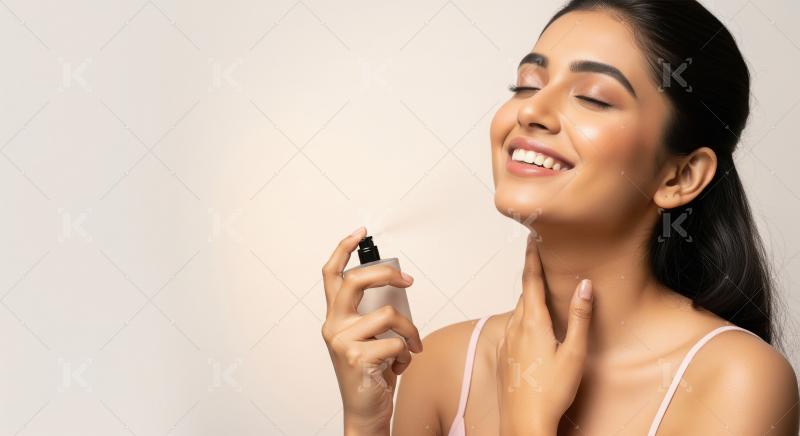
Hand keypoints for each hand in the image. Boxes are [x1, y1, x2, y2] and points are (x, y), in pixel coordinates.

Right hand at [320, 226, 422, 434]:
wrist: (365, 411)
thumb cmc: (370, 373)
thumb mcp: (367, 338)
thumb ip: (372, 314)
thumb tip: (399, 288)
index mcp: (335, 318)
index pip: (331, 276)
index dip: (344, 250)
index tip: (360, 232)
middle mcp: (333, 326)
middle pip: (356, 281)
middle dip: (386, 274)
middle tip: (408, 281)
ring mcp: (343, 342)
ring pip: (389, 314)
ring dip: (410, 331)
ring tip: (411, 347)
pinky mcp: (358, 357)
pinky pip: (396, 342)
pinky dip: (406, 354)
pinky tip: (398, 366)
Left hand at [496, 233, 593, 434]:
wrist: (524, 422)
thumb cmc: (551, 391)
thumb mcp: (574, 353)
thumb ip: (579, 317)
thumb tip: (585, 285)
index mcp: (532, 322)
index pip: (530, 280)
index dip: (532, 257)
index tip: (532, 238)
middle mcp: (514, 327)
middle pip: (524, 294)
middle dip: (533, 276)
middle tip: (541, 258)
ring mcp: (506, 341)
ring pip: (519, 311)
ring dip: (530, 299)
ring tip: (542, 291)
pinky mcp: (504, 354)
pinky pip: (513, 328)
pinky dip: (524, 318)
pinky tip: (534, 328)